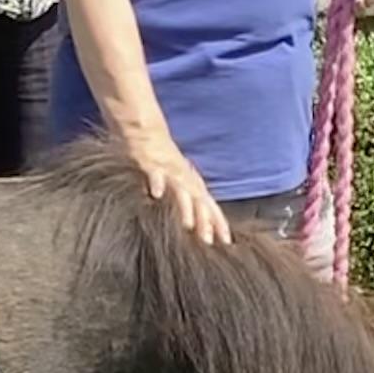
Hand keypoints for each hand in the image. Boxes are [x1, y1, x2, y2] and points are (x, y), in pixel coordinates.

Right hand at [127, 131, 231, 245]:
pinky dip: (157, 183)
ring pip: (181, 190)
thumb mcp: (176, 181)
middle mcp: (185, 178)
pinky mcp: (151, 163)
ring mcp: (169, 170)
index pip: (209, 206)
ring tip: (188, 225)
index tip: (226, 241)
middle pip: (199, 201)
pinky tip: (156, 194)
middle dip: (205, 221)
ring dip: (186, 207)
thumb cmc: (161, 160)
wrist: (147, 131)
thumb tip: (191, 226)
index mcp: (192, 183)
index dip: (218, 223)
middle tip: (208, 241)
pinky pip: (155, 173)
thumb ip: (184, 201)